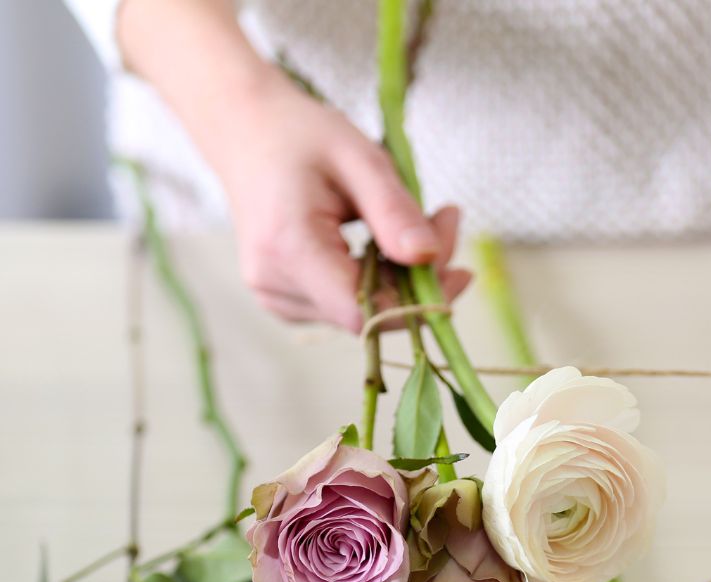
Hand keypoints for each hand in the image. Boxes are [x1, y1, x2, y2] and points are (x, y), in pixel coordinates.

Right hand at [208, 73, 469, 331]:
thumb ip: (394, 211)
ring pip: (364, 315)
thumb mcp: (358, 157)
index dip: (417, 305)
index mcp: (290, 249)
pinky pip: (347, 306)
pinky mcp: (285, 301)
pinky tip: (384, 245)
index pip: (364, 313)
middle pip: (370, 314)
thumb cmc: (300, 136)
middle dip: (419, 282)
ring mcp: (276, 298)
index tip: (458, 269)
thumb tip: (431, 258)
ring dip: (402, 281)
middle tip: (446, 222)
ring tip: (416, 225)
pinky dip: (378, 282)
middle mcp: (275, 285)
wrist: (244, 130)